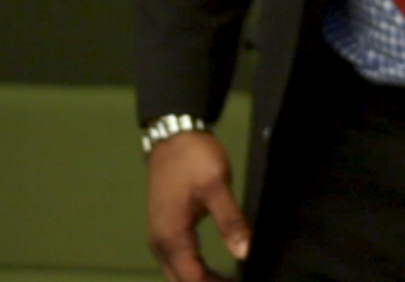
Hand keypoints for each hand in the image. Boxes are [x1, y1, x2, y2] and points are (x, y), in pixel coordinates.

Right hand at [146, 130, 249, 281]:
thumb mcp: (217, 185)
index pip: (192, 280)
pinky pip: (176, 263)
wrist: (173, 135)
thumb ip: (230, 220)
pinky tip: (214, 273)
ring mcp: (159, 238)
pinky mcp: (164, 231)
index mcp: (172, 236)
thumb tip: (244, 252)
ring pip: (177, 276)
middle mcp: (160, 243)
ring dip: (200, 281)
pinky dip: (194, 273)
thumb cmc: (193, 158)